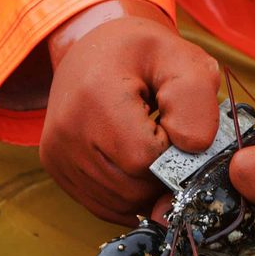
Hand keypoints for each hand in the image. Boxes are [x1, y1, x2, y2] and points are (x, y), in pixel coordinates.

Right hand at [41, 0, 219, 224]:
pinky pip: (105, 205)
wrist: (101, 49)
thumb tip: (192, 149)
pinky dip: (131, 195)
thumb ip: (197, 103)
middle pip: (133, 187)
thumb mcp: (185, 62)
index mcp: (96, 96)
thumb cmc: (150, 57)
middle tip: (168, 139)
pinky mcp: (57, 169)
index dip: (174, 151)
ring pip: (121, 202)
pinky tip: (138, 164)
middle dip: (164, 173)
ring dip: (149, 187)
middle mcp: (67, 130)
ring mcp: (56, 153)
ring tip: (153, 148)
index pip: (146, 158)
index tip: (175, 126)